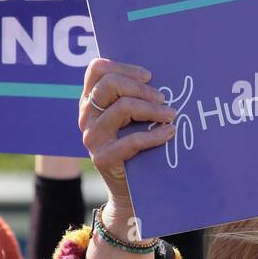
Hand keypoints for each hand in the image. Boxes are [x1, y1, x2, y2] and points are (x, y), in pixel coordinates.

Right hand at [79, 57, 175, 235]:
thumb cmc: (136, 147)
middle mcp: (86, 117)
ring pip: (123, 107)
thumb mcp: (130, 119)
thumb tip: (160, 78)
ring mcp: (92, 137)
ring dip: (153, 110)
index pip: (97, 70)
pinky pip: (132, 139)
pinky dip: (155, 134)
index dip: (124, 67)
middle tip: (163, 98)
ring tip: (171, 115)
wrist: (129, 191)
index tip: (148, 76)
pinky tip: (169, 133)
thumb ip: (133, 98)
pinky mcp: (103, 157)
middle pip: (110, 84)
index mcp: (90, 102)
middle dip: (141, 88)